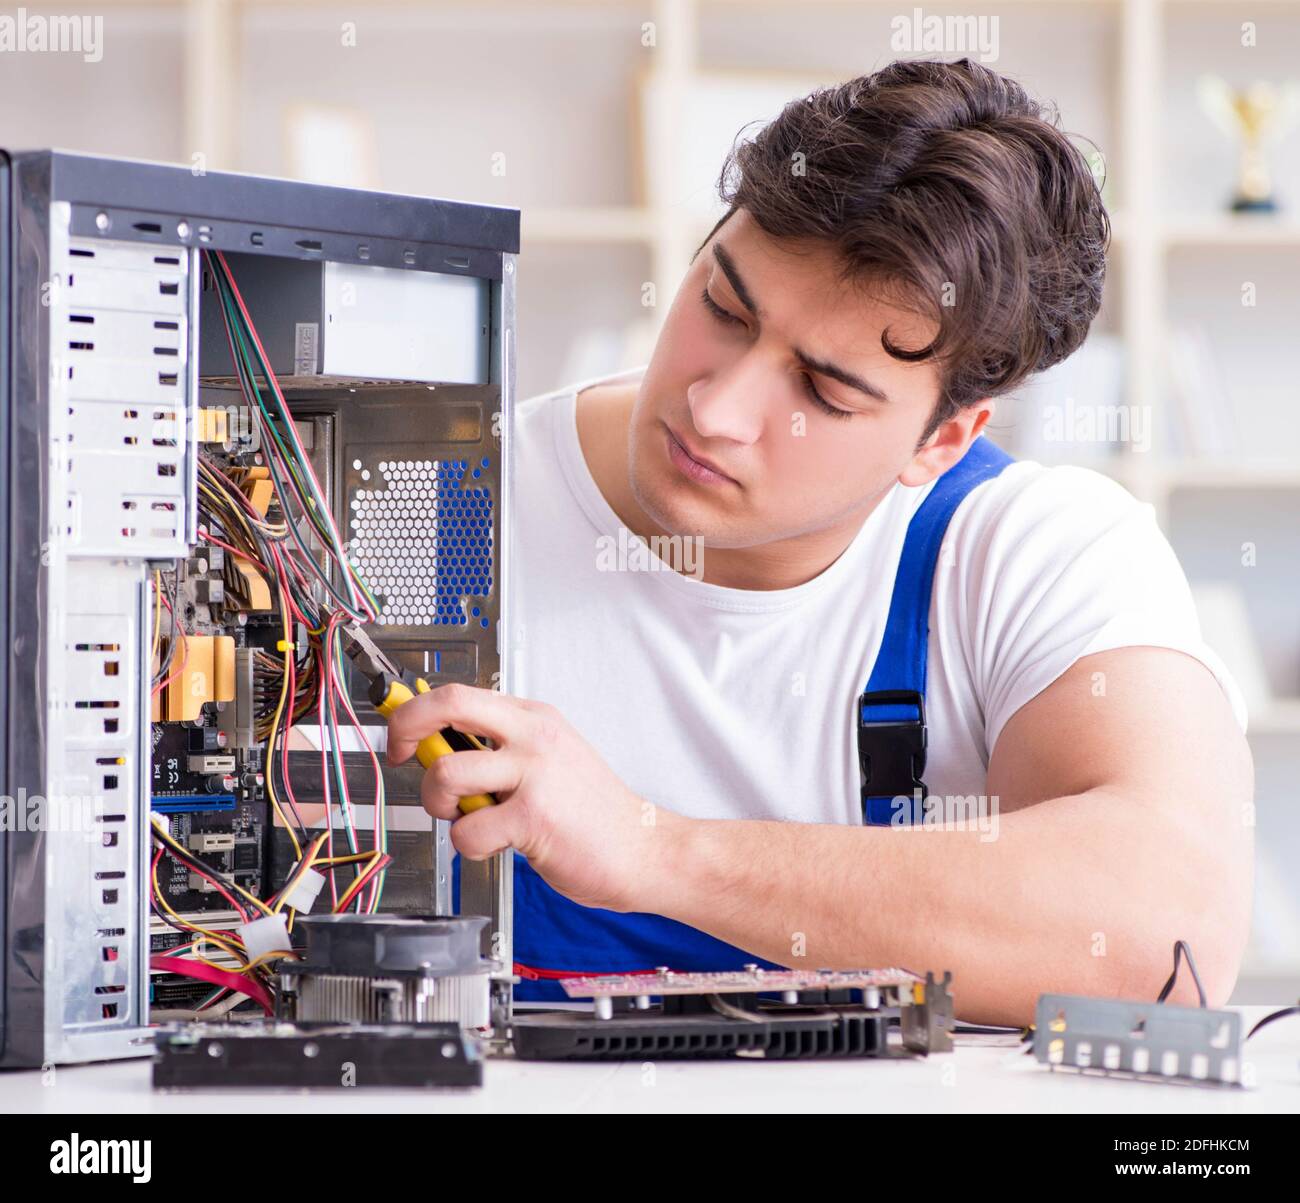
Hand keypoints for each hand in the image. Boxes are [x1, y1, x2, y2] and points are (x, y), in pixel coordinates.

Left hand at [385, 684, 678, 911]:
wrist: (643, 849)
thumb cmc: (593, 813)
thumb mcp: (551, 759)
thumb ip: (502, 749)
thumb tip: (437, 747)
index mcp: (535, 718)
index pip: (460, 693)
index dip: (415, 711)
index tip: (400, 733)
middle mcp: (534, 736)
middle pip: (449, 704)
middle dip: (407, 728)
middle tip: (399, 755)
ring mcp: (535, 773)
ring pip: (447, 772)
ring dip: (438, 803)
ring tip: (464, 817)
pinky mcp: (533, 816)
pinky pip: (467, 830)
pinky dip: (469, 845)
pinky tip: (497, 844)